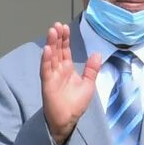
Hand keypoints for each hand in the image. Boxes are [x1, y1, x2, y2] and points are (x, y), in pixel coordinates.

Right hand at [37, 22, 103, 144]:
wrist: (68, 119)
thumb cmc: (76, 103)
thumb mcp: (88, 84)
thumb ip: (92, 69)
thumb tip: (97, 53)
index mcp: (67, 69)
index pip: (65, 50)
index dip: (65, 39)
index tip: (65, 27)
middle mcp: (58, 70)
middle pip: (57, 50)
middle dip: (57, 37)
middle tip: (57, 25)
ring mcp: (52, 76)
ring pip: (51, 57)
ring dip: (51, 44)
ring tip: (52, 31)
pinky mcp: (47, 83)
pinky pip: (46, 70)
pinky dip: (46, 59)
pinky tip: (47, 49)